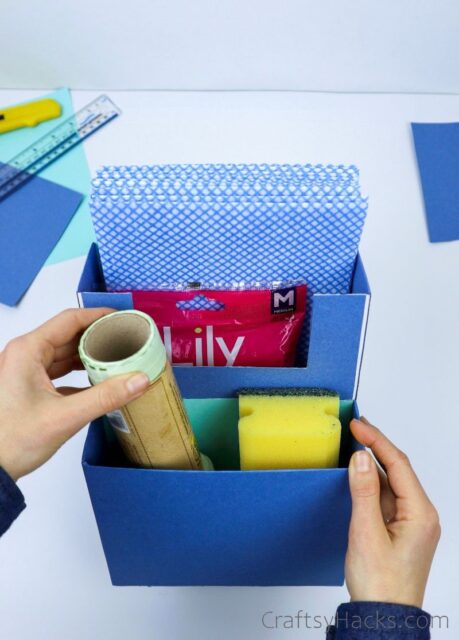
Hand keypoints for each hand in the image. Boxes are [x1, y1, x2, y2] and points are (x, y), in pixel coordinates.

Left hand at [0, 308, 148, 480]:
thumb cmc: (10, 441)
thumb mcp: (65, 417)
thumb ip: (105, 397)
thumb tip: (138, 380)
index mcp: (28, 351)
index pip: (70, 320)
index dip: (99, 316)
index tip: (122, 319)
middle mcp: (25, 355)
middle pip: (70, 335)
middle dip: (99, 337)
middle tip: (126, 340)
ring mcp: (27, 371)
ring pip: (66, 353)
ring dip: (90, 356)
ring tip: (118, 358)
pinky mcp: (31, 386)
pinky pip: (61, 371)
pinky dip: (81, 372)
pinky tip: (100, 380)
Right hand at [345, 417, 439, 608]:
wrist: (383, 617)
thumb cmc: (380, 584)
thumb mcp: (366, 533)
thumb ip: (363, 492)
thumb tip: (360, 458)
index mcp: (420, 514)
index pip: (398, 465)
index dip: (377, 441)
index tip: (358, 425)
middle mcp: (420, 515)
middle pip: (398, 470)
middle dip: (376, 446)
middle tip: (356, 426)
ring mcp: (411, 522)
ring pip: (391, 483)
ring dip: (372, 464)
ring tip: (354, 443)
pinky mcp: (400, 530)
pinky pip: (386, 497)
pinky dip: (371, 483)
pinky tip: (357, 475)